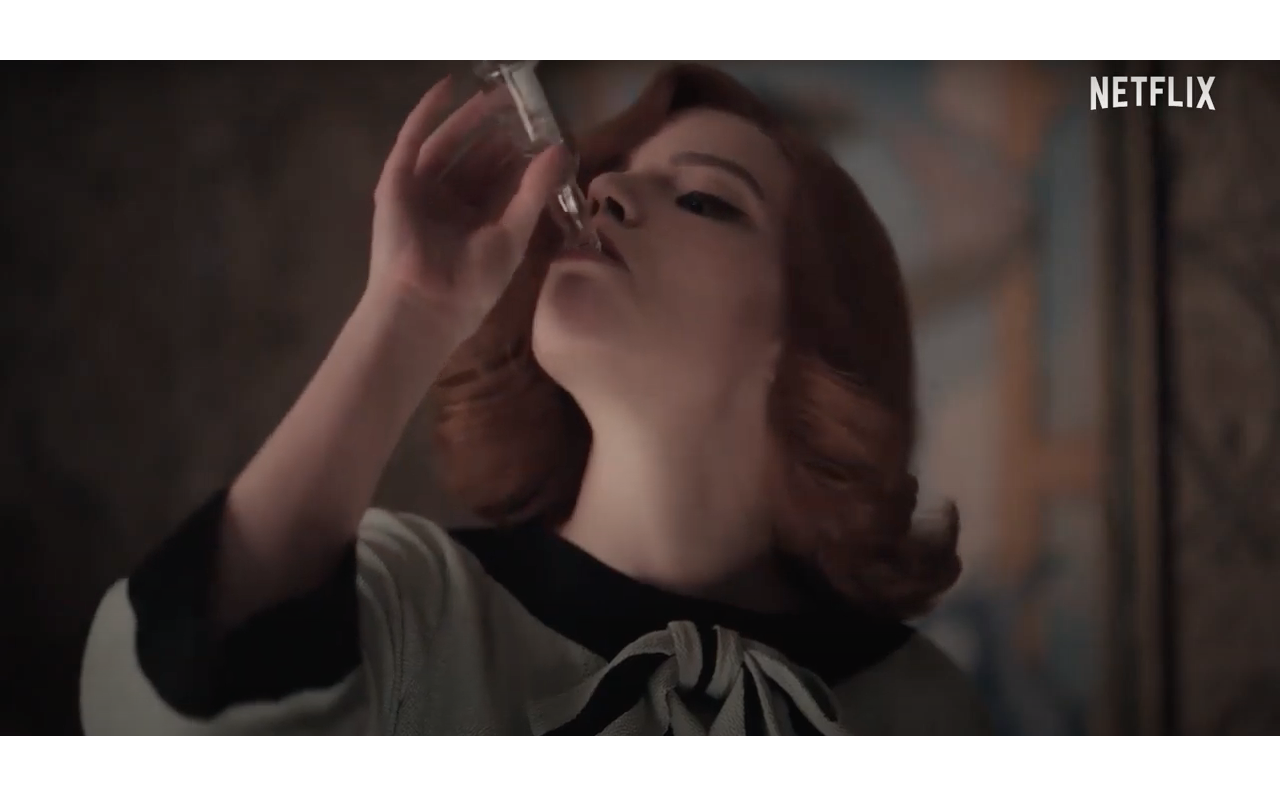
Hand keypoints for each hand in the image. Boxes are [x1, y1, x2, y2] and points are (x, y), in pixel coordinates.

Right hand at [367, 75, 571, 344]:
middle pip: (475, 160)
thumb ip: (535, 190)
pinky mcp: (397, 183)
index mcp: (476, 224)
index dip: (520, 157)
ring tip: (497, 95)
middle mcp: (448, 206)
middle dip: (497, 134)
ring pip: (448, 146)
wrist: (427, 304)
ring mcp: (421, 192)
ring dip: (469, 120)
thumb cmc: (473, 283)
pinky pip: (412, 141)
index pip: (501, 182)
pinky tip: (448, 88)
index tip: (543, 133)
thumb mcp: (513, 234)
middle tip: (522, 107)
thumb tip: (562, 149)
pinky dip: (427, 114)